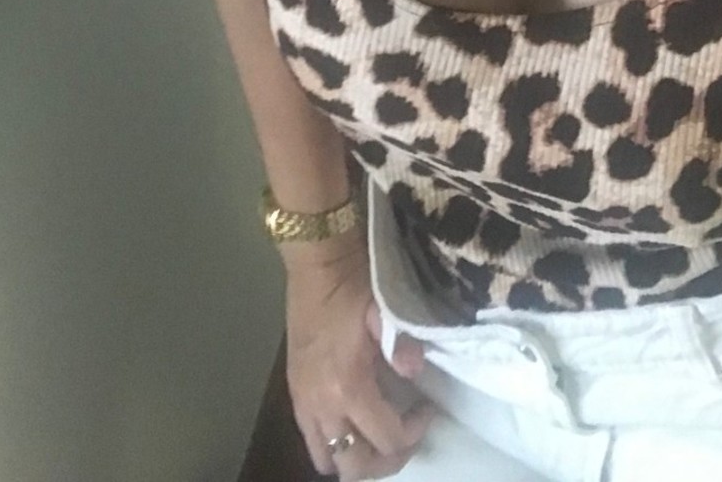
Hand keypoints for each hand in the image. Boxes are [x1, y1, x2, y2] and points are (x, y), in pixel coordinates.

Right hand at [284, 242, 437, 477]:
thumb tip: (415, 371)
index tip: (427, 407)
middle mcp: (321, 404)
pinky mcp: (294, 391)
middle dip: (385, 459)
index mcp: (348, 387)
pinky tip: (352, 420)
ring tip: (378, 434)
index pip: (386, 439)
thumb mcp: (386, 311)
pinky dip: (333, 442)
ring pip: (327, 458)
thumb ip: (402, 346)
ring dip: (356, 456)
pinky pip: (311, 438)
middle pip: (354, 465)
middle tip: (405, 433)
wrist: (317, 260)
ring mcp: (303, 401)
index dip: (413, 433)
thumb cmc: (354, 282)